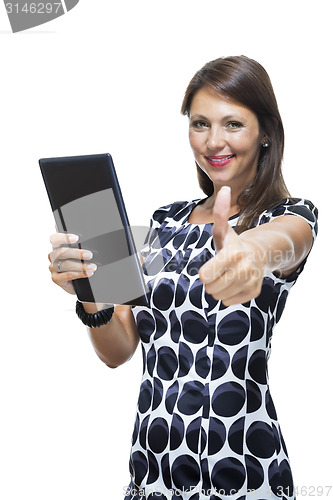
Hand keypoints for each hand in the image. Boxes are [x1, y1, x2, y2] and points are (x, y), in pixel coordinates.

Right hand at [48, 233, 96, 294]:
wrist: (81, 282)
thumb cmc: (81, 264)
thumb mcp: (81, 255)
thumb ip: (81, 248)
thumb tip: (89, 245)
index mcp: (57, 246)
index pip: (55, 239)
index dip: (64, 237)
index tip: (76, 238)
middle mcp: (53, 256)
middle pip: (61, 252)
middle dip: (77, 253)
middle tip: (89, 255)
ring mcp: (53, 267)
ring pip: (65, 264)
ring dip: (80, 266)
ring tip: (92, 267)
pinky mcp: (55, 278)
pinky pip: (67, 275)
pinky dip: (79, 274)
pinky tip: (87, 273)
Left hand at [199, 186, 265, 305]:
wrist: (257, 255)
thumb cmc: (232, 243)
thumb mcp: (223, 229)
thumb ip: (220, 212)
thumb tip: (225, 188)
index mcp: (233, 253)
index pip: (206, 276)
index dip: (204, 273)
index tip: (208, 267)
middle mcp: (245, 268)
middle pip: (211, 288)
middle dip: (211, 281)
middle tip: (218, 271)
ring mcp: (251, 281)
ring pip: (219, 296)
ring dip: (218, 288)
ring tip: (225, 276)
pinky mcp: (254, 292)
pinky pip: (229, 302)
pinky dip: (228, 295)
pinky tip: (234, 283)